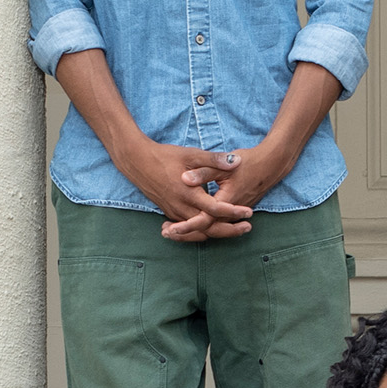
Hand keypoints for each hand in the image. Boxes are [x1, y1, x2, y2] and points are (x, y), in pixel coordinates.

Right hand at [129, 138, 247, 238]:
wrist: (137, 162)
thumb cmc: (165, 156)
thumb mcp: (191, 154)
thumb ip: (214, 159)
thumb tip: (236, 161)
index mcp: (188, 194)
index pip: (216, 209)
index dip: (234, 211)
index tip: (249, 212)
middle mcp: (181, 208)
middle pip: (209, 228)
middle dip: (230, 230)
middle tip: (248, 227)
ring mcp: (174, 213)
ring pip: (199, 231)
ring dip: (218, 232)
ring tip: (237, 230)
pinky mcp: (170, 213)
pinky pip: (189, 229)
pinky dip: (203, 230)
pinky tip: (215, 228)